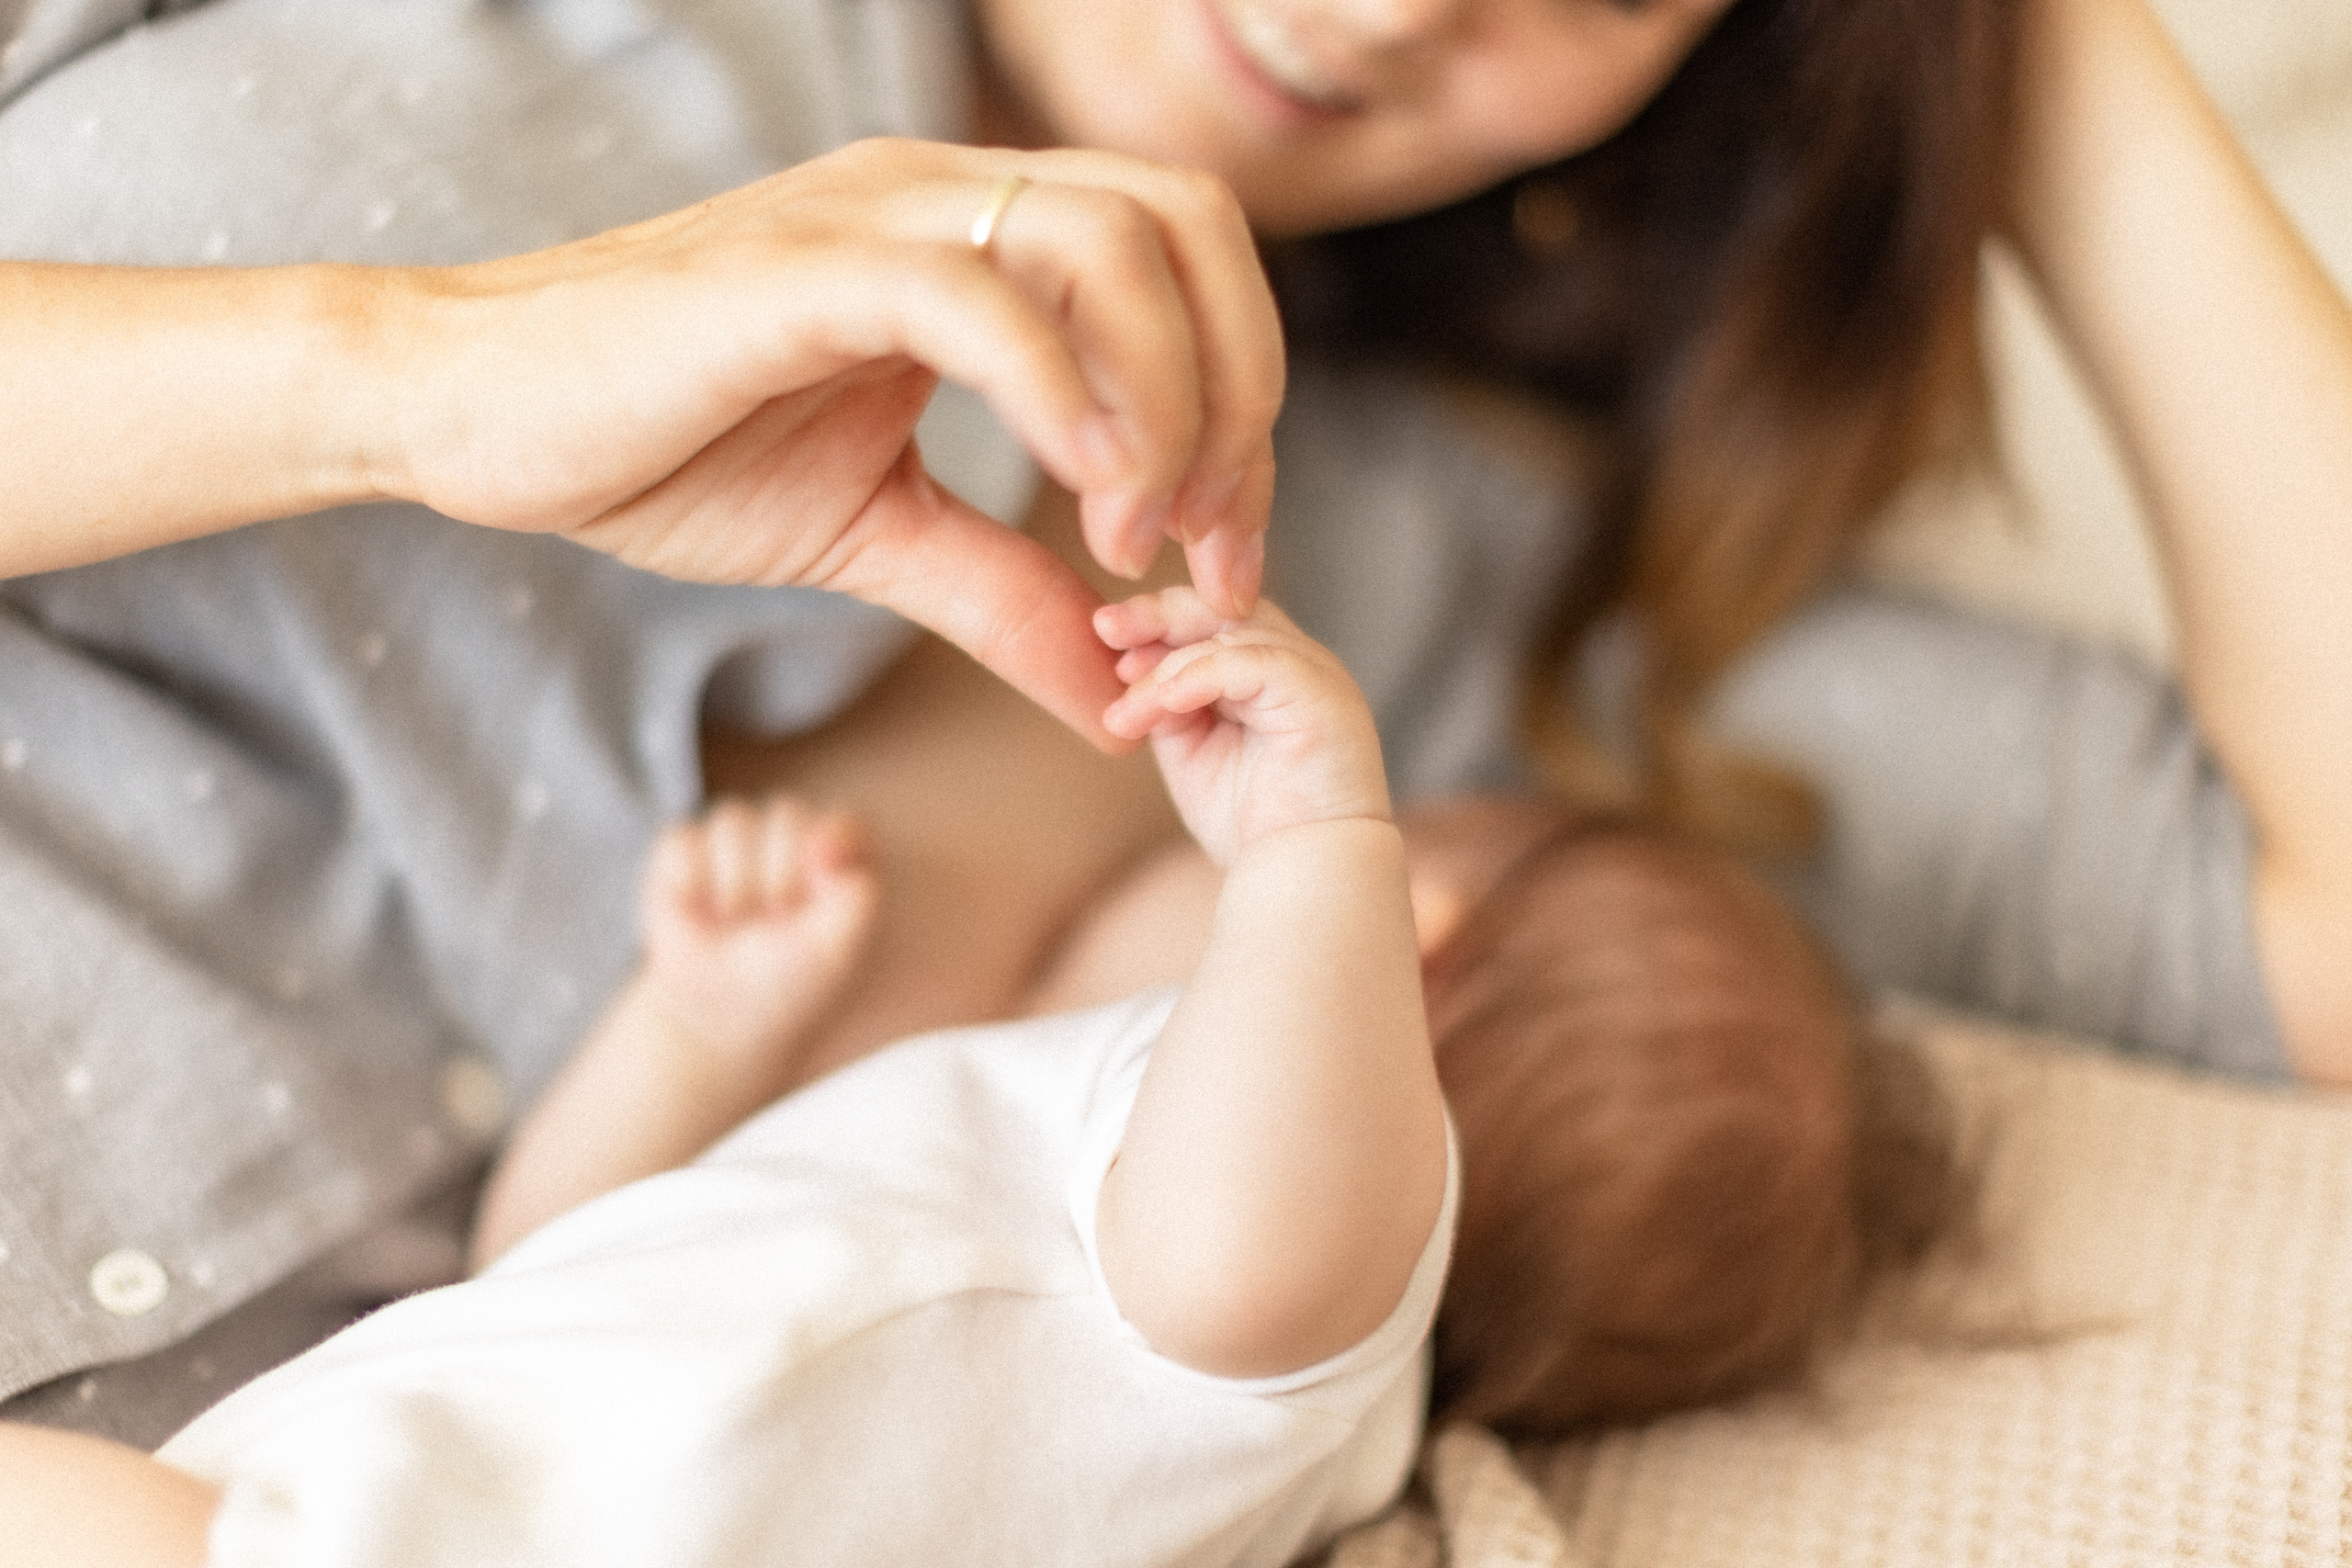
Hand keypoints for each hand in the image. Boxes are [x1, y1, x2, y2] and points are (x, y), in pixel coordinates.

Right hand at [381, 139, 1282, 746]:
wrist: (478, 416)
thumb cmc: (665, 451)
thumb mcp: (875, 537)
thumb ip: (1004, 595)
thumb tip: (1112, 697)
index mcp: (975, 240)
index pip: (1184, 270)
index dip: (1243, 414)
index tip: (1226, 560)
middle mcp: (945, 198)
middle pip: (1188, 227)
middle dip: (1240, 396)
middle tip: (1208, 549)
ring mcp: (877, 217)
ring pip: (1110, 241)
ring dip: (1169, 400)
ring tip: (1133, 540)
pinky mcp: (803, 271)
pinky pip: (978, 295)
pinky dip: (1063, 395)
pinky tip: (1079, 499)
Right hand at [637, 796, 880, 1063]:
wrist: (719, 1014)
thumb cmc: (788, 981)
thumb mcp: (835, 950)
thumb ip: (855, 897)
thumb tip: (832, 840)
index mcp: (836, 861)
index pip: (840, 824)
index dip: (830, 843)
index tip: (821, 877)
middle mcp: (789, 842)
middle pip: (788, 813)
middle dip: (781, 873)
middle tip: (775, 922)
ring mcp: (736, 843)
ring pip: (735, 820)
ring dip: (735, 882)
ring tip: (735, 922)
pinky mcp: (685, 851)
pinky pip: (685, 837)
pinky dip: (690, 881)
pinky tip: (697, 914)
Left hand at [1097, 587, 1388, 865]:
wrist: (1304, 880)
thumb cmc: (1253, 827)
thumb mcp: (1192, 752)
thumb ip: (1169, 704)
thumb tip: (1133, 666)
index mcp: (1272, 673)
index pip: (1213, 621)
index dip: (1158, 620)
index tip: (1104, 638)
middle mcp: (1300, 664)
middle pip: (1225, 609)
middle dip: (1158, 614)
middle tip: (1104, 628)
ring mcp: (1317, 674)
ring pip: (1233, 634)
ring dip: (1168, 665)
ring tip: (1128, 701)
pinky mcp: (1323, 694)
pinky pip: (1255, 662)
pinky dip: (1202, 675)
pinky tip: (1164, 701)